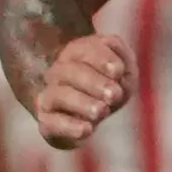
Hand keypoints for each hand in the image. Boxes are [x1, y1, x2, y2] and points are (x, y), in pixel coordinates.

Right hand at [32, 32, 135, 149]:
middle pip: (69, 72)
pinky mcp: (47, 122)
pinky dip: (70, 126)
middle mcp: (58, 73)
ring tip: (102, 111)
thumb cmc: (109, 88)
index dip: (101, 58)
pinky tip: (88, 129)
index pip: (83, 49)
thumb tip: (109, 42)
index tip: (119, 71)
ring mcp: (50, 97)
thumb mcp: (124, 71)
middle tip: (114, 95)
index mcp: (75, 53)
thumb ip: (121, 54)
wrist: (90, 119)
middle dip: (94, 82)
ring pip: (59, 95)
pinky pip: (52, 123)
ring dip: (82, 103)